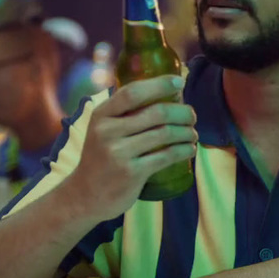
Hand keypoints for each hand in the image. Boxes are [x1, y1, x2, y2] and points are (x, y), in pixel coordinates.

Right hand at [62, 75, 197, 220]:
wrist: (85, 194)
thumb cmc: (101, 157)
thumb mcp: (103, 130)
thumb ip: (124, 113)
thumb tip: (165, 92)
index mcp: (101, 115)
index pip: (133, 92)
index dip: (160, 84)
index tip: (179, 82)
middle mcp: (107, 131)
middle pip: (156, 112)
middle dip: (182, 112)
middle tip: (192, 116)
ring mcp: (119, 152)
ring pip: (165, 133)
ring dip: (186, 132)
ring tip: (193, 134)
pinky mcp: (131, 173)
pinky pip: (166, 156)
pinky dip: (184, 150)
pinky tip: (190, 149)